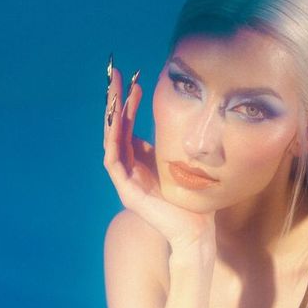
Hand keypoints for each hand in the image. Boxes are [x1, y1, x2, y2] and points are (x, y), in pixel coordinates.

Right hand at [103, 62, 215, 251]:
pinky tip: (116, 124)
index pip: (128, 128)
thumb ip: (171, 145)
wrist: (195, 230)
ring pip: (111, 142)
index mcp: (140, 162)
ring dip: (112, 118)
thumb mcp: (180, 163)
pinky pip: (113, 163)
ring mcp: (126, 181)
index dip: (129, 105)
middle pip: (116, 130)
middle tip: (116, 77)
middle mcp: (129, 170)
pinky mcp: (127, 192)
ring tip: (116, 94)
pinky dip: (113, 143)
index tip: (135, 82)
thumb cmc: (192, 200)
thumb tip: (178, 118)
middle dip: (115, 103)